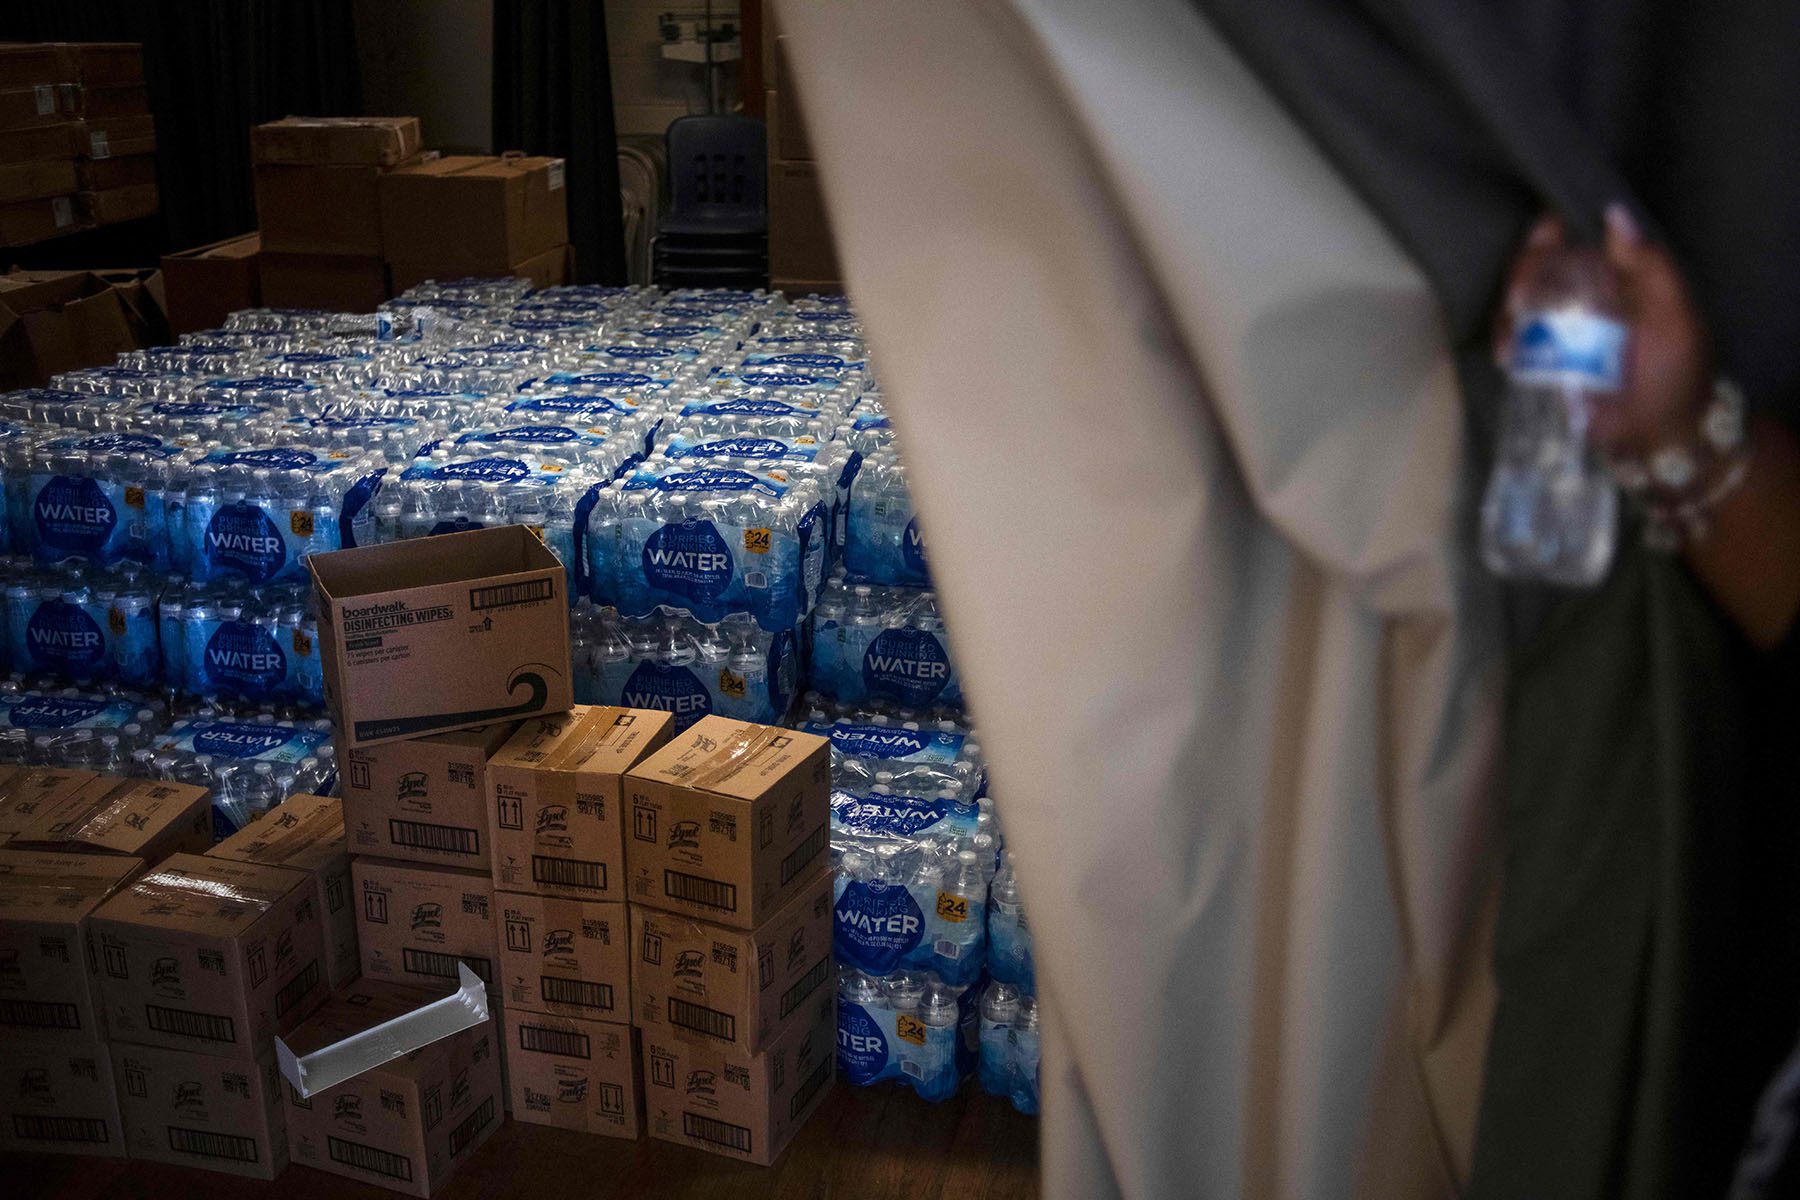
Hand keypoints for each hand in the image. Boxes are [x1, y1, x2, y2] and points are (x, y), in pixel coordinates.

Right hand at [1494, 205, 1714, 455]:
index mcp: (1618, 277)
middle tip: (1518, 299)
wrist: (1660, 436)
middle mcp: (1585, 297)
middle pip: (1538, 265)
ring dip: (1506, 311)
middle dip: (1521, 274)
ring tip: (1510, 333)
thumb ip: (1650, 266)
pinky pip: (1513, 341)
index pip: (1577, 237)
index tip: (1542, 242)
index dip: (1552, 232)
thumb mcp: (1674, 316)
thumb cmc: (1676, 374)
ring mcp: (1560, 329)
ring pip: (1518, 301)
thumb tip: (1613, 212)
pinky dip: (1504, 342)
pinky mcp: (1543, 361)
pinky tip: (1506, 354)